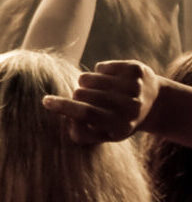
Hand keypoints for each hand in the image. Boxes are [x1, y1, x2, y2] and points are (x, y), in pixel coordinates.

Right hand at [43, 59, 160, 143]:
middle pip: (82, 94)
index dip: (63, 107)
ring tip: (97, 91)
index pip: (86, 113)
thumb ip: (84, 133)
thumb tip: (67, 122)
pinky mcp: (135, 70)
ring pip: (87, 78)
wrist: (155, 103)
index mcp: (121, 125)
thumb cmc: (120, 121)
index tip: (46, 101)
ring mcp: (134, 86)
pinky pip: (99, 67)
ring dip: (85, 84)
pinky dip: (99, 73)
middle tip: (86, 101)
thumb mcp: (105, 134)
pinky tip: (111, 81)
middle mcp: (130, 106)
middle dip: (77, 96)